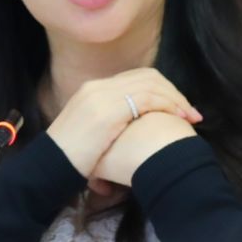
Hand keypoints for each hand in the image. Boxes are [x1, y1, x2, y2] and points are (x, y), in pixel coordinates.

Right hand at [45, 68, 201, 179]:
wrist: (50, 165)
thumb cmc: (71, 158)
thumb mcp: (90, 133)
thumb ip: (110, 125)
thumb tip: (130, 134)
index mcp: (93, 90)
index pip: (135, 78)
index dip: (161, 89)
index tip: (177, 106)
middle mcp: (99, 87)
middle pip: (147, 76)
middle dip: (173, 92)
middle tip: (190, 111)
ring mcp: (104, 95)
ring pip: (151, 85)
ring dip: (176, 99)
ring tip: (190, 116)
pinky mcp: (110, 109)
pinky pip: (148, 98)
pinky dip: (168, 105)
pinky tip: (179, 118)